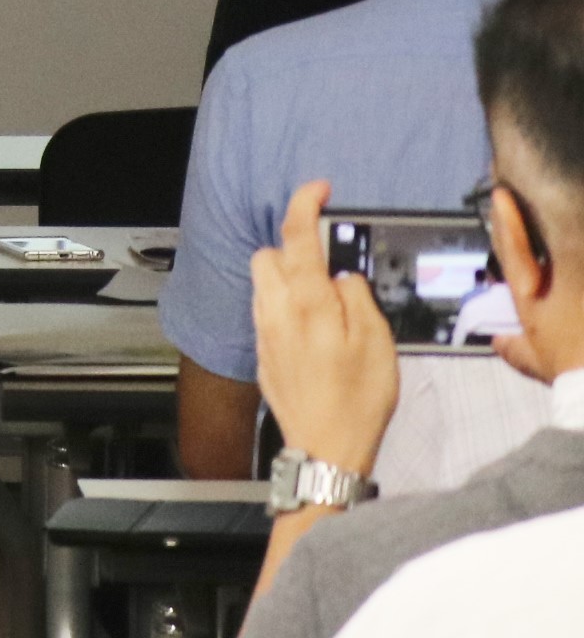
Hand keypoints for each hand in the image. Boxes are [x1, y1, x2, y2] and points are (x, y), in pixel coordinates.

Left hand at [251, 178, 396, 476]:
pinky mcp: (261, 352)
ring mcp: (263, 331)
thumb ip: (356, 297)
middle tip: (330, 268)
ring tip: (327, 304)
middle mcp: (274, 309)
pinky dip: (286, 306)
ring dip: (289, 278)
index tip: (318, 190)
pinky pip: (267, 311)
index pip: (296, 236)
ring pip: (264, 283)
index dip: (304, 204)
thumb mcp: (377, 341)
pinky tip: (314, 330)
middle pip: (269, 255)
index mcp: (305, 301)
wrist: (326, 447)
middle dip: (294, 250)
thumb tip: (341, 274)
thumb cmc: (358, 398)